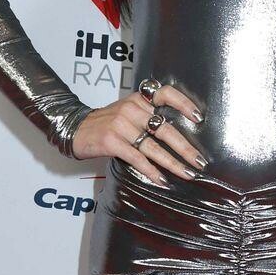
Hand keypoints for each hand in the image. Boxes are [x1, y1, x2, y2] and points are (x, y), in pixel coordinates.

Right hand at [71, 81, 207, 186]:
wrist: (75, 129)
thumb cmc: (106, 123)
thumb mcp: (127, 111)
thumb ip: (148, 116)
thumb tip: (179, 136)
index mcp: (138, 99)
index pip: (165, 94)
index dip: (184, 104)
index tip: (199, 119)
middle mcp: (131, 109)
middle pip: (165, 129)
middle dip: (186, 148)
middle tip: (200, 162)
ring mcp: (121, 125)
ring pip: (154, 147)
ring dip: (173, 163)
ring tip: (187, 174)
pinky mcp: (111, 142)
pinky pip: (137, 158)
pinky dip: (151, 171)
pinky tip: (161, 180)